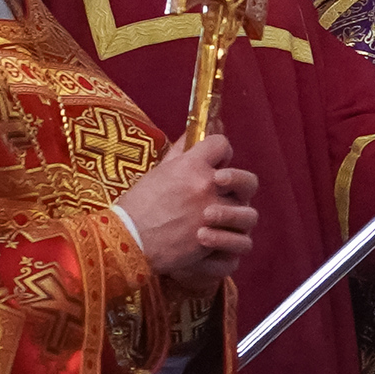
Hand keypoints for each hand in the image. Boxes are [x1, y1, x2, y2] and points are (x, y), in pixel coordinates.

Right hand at [119, 134, 258, 290]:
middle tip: (225, 190)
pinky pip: (239, 242)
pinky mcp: (212, 242)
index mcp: (191, 166)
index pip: (222, 145)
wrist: (126, 241)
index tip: (214, 160)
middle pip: (248, 180)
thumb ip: (182, 151)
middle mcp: (205, 188)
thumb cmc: (138, 205)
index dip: (220, 151)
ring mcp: (211, 216)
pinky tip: (219, 240)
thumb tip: (198, 130)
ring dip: (237, 216)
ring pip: (248, 214)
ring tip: (220, 219)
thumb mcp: (158, 171)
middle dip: (241, 183)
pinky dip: (232, 243)